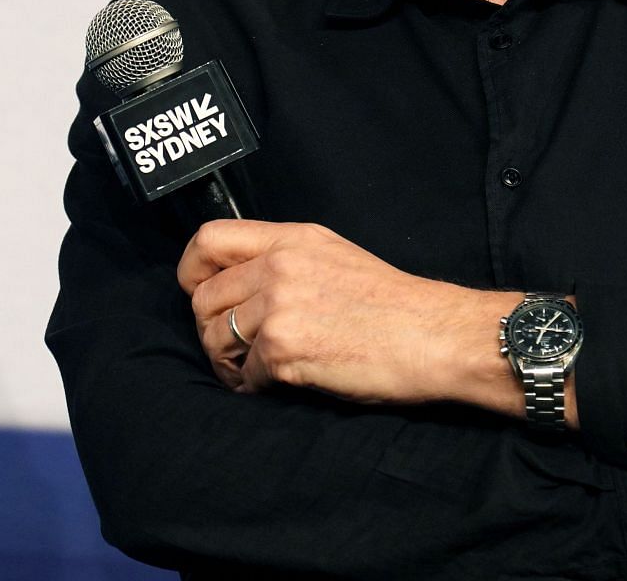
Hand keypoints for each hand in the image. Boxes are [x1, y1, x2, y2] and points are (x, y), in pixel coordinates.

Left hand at [177, 219, 517, 407]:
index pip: (210, 239)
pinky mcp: (285, 349)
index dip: (192, 272)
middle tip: (236, 350)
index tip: (201, 293)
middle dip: (213, 330)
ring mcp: (281, 306)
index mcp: (294, 239)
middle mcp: (281, 266)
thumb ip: (287, 261)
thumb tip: (240, 285)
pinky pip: (245, 375)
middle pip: (204, 299)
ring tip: (255, 371)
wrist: (434, 336)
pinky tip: (282, 384)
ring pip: (216, 338)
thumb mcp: (337, 258)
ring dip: (230, 362)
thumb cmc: (394, 306)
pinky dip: (258, 386)